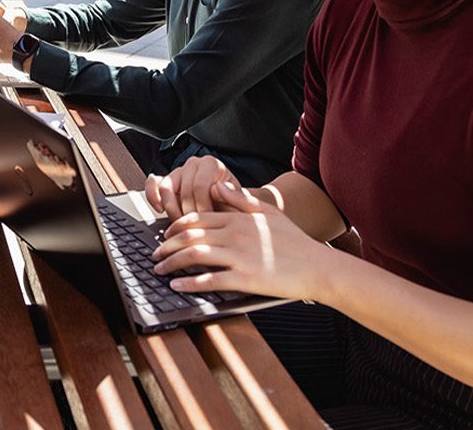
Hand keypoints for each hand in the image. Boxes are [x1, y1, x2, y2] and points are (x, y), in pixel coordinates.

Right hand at [145, 155, 239, 220]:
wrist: (228, 210)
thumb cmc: (234, 208)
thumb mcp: (241, 205)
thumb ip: (235, 197)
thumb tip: (217, 189)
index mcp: (212, 164)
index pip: (200, 187)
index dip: (203, 209)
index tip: (207, 223)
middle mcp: (194, 164)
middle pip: (183, 190)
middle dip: (189, 214)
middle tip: (195, 229)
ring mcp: (178, 171)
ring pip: (166, 188)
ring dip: (172, 210)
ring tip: (181, 225)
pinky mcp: (166, 181)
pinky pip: (153, 185)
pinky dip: (154, 198)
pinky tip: (160, 211)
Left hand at [151, 180, 336, 301]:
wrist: (317, 267)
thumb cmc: (294, 241)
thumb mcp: (268, 212)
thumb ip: (240, 199)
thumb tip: (217, 186)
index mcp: (237, 219)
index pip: (196, 219)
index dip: (175, 228)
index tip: (166, 236)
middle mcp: (234, 235)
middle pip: (189, 236)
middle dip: (166, 246)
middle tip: (155, 255)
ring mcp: (239, 257)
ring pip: (194, 256)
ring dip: (171, 263)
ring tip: (159, 270)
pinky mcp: (245, 279)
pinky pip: (210, 280)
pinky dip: (189, 283)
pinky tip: (178, 286)